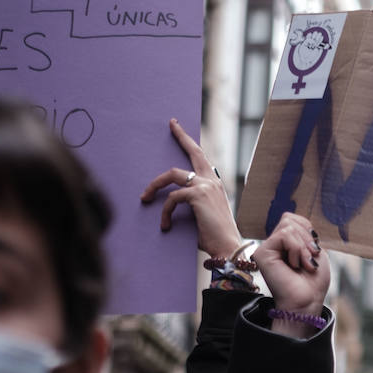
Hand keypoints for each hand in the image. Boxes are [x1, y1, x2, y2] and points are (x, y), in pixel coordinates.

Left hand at [140, 118, 242, 259]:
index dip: (188, 142)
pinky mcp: (197, 195)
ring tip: (144, 197)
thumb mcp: (206, 213)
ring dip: (154, 185)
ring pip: (172, 175)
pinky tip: (165, 225)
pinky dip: (165, 212)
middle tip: (172, 124)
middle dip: (181, 137)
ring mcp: (205, 185)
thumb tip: (175, 198)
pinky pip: (172, 198)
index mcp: (215, 183)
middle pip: (192, 152)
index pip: (201, 157)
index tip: (178, 128)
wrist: (227, 247)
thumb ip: (195, 201)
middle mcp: (212, 180)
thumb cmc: (216, 236)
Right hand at [253, 212, 329, 337]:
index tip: (313, 253)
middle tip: (309, 260)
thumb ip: (305, 233)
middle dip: (307, 238)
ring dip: (303, 247)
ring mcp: (266, 248)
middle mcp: (273, 245)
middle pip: (290, 218)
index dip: (308, 232)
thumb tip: (294, 217)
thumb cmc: (313, 283)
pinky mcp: (261, 253)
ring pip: (288, 226)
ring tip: (303, 265)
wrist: (306, 302)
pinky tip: (293, 265)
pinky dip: (297, 249)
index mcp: (284, 244)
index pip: (294, 219)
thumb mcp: (315, 252)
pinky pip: (285, 235)